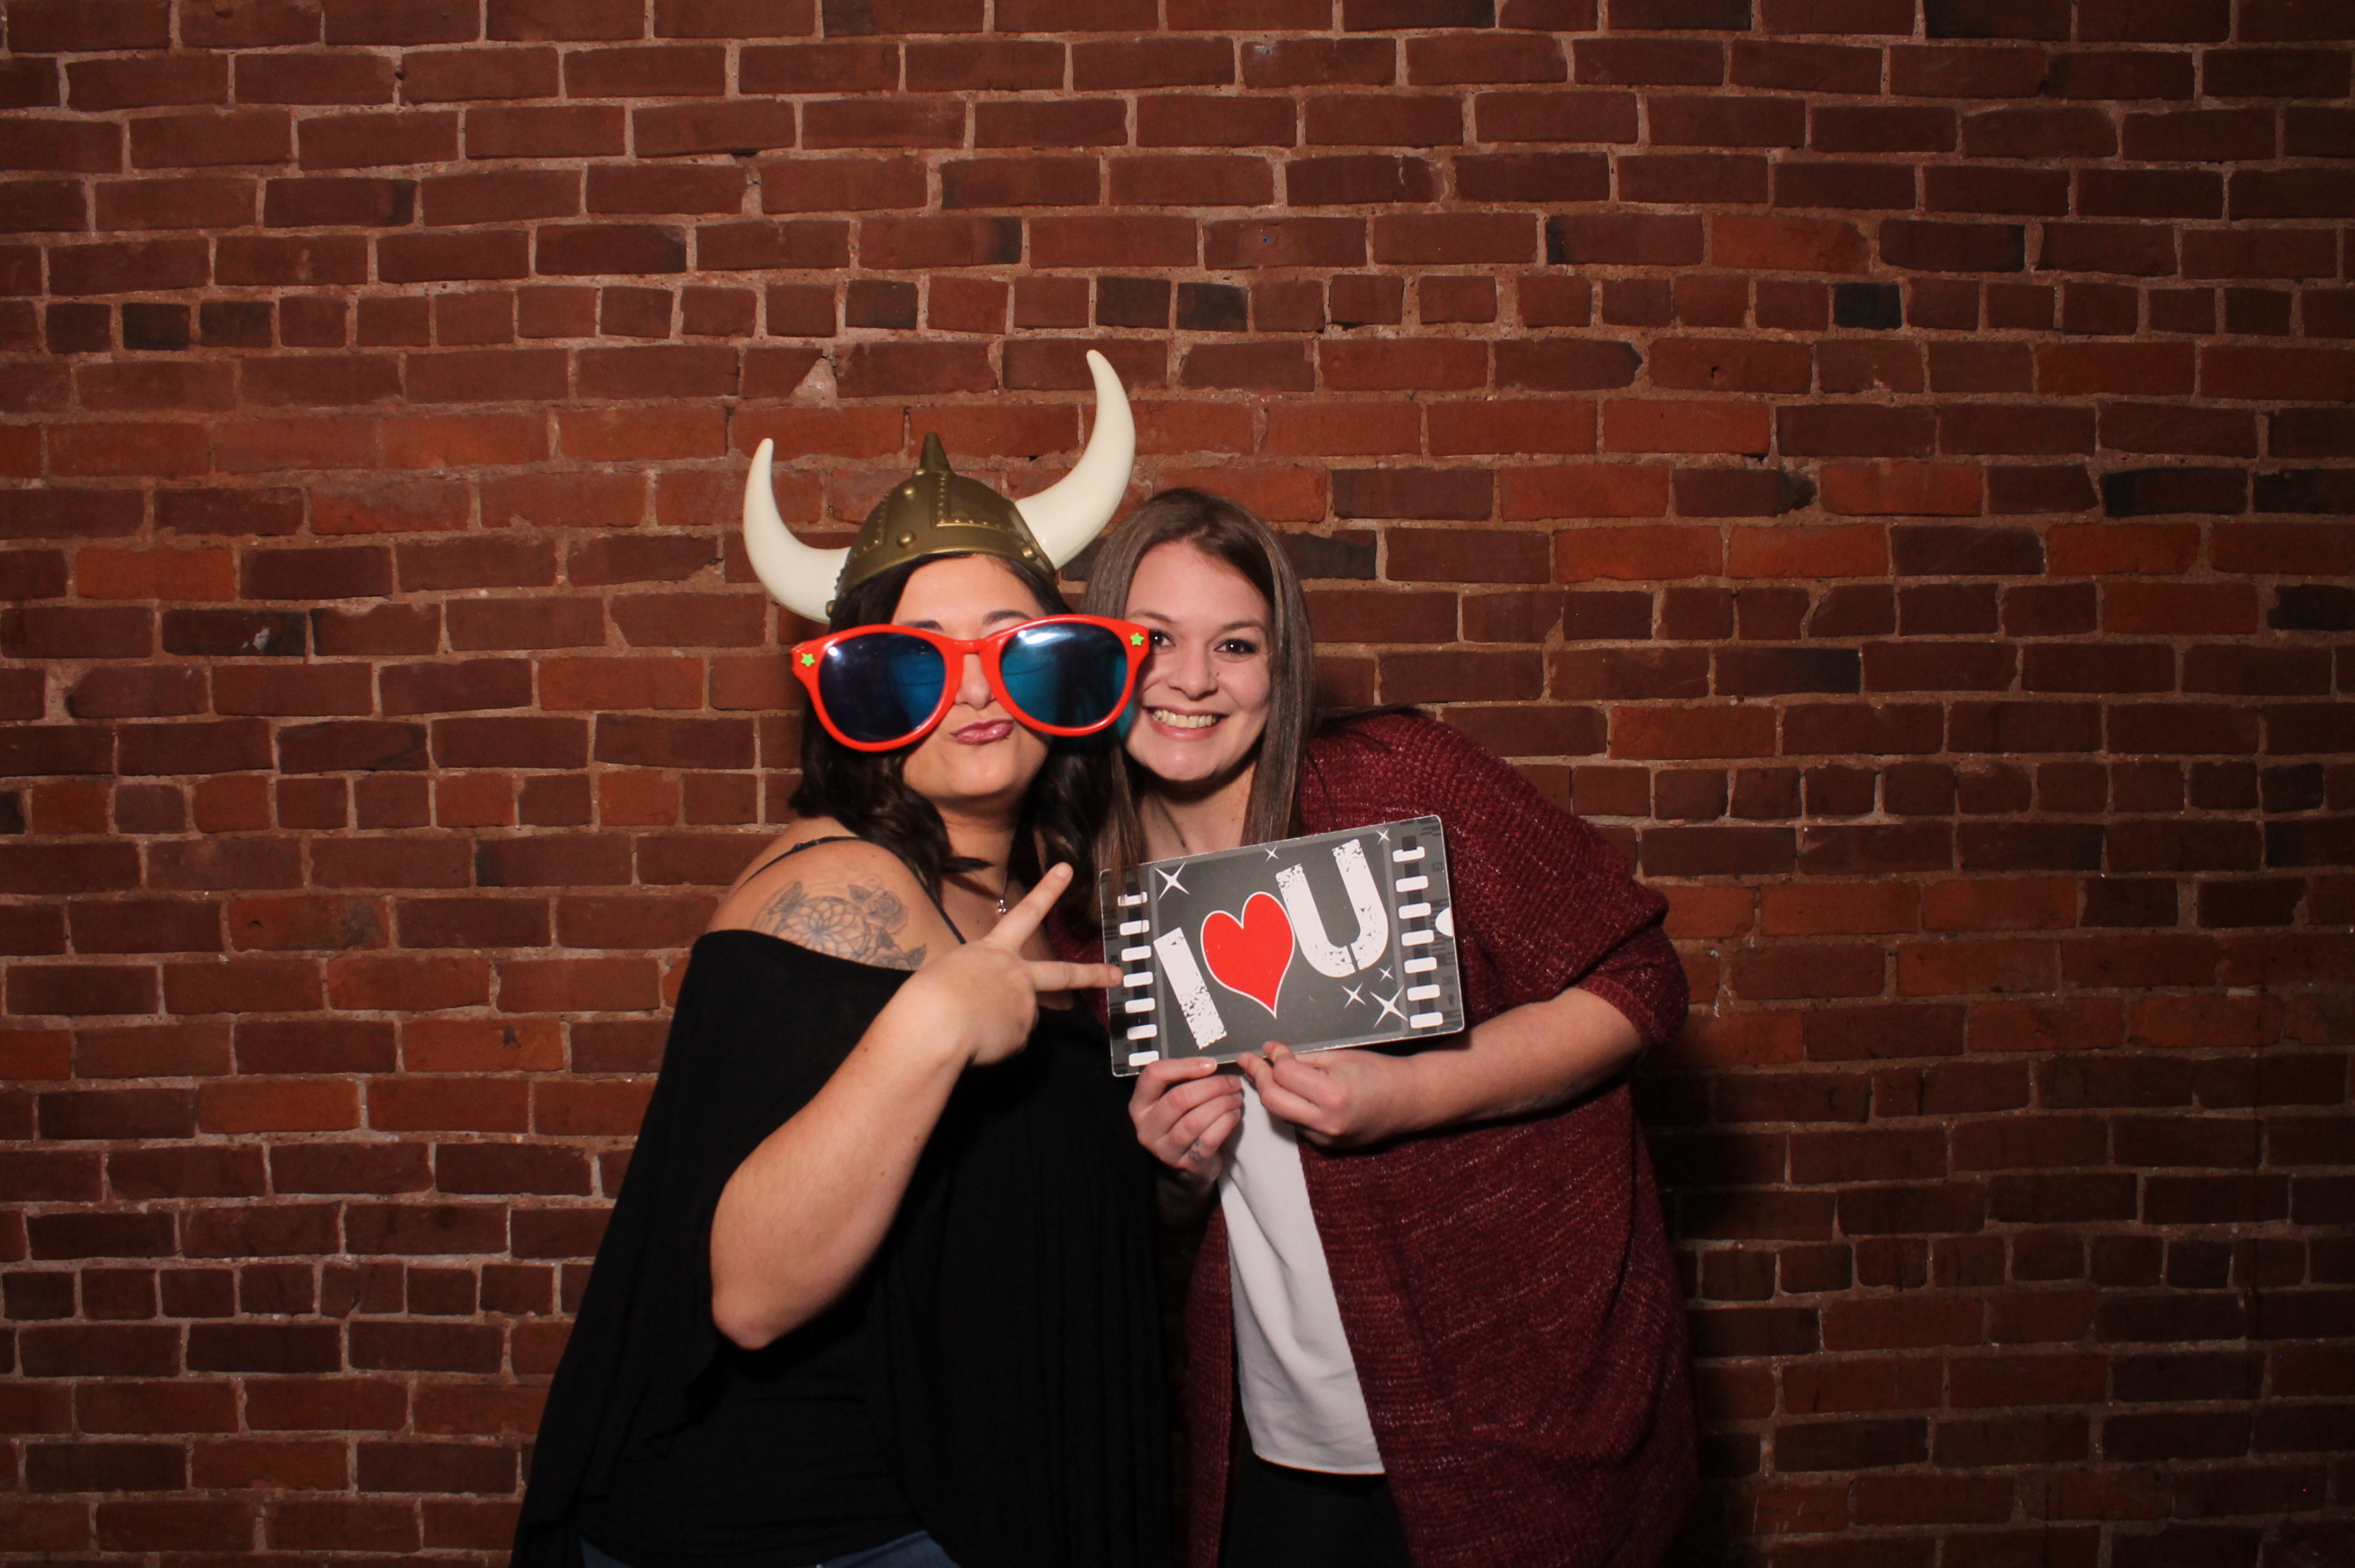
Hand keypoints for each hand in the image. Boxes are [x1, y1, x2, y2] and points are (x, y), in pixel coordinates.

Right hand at [886, 865, 1120, 1068]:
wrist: (936, 1024)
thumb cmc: (929, 995)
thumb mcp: (948, 971)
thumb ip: (975, 979)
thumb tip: (987, 1001)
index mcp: (993, 950)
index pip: (1025, 913)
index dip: (1047, 890)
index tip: (1066, 870)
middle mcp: (1016, 974)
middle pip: (1063, 974)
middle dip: (1093, 973)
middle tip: (1116, 974)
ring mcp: (1024, 1005)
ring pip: (1019, 1016)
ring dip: (1000, 1023)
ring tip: (967, 1025)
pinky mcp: (1021, 1035)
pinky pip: (1007, 1041)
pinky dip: (992, 1044)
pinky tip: (973, 1040)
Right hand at [1129, 1057, 1244, 1201]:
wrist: (1184, 1166)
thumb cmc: (1181, 1122)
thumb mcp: (1172, 1101)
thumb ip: (1183, 1081)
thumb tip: (1211, 1063)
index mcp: (1140, 1104)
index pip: (1153, 1075)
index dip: (1184, 1066)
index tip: (1211, 1064)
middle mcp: (1147, 1127)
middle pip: (1179, 1099)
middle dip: (1212, 1087)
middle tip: (1232, 1082)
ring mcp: (1164, 1148)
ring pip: (1194, 1121)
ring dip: (1221, 1105)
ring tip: (1236, 1097)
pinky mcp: (1186, 1163)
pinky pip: (1208, 1140)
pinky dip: (1225, 1123)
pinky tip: (1234, 1114)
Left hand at [1239, 1043, 1422, 1148]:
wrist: (1409, 1101)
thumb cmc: (1380, 1072)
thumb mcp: (1341, 1057)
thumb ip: (1304, 1059)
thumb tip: (1272, 1056)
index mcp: (1332, 1095)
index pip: (1285, 1075)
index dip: (1274, 1057)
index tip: (1270, 1047)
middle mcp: (1326, 1122)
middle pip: (1272, 1100)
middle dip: (1260, 1078)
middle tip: (1253, 1061)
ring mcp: (1325, 1138)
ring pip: (1281, 1114)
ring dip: (1272, 1092)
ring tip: (1268, 1073)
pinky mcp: (1326, 1146)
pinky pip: (1297, 1123)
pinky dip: (1290, 1106)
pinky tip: (1292, 1092)